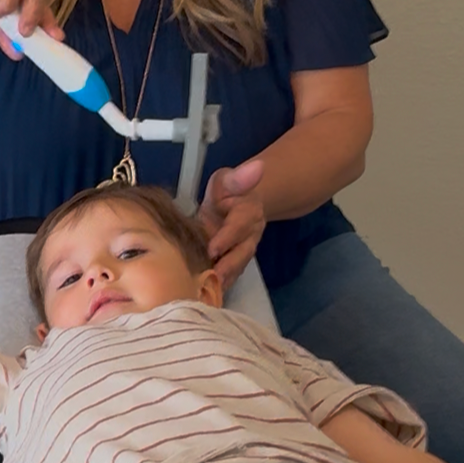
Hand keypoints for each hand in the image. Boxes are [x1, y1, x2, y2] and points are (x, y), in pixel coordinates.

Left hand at [197, 159, 266, 287]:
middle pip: (242, 252)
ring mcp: (243, 250)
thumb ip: (239, 177)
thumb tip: (258, 167)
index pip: (238, 225)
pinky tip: (205, 296)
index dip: (227, 237)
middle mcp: (250, 235)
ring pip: (237, 267)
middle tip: (211, 277)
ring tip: (207, 291)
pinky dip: (220, 286)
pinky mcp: (235, 262)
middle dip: (227, 266)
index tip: (213, 248)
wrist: (237, 204)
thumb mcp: (229, 179)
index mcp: (248, 212)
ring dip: (224, 280)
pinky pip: (230, 276)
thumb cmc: (228, 191)